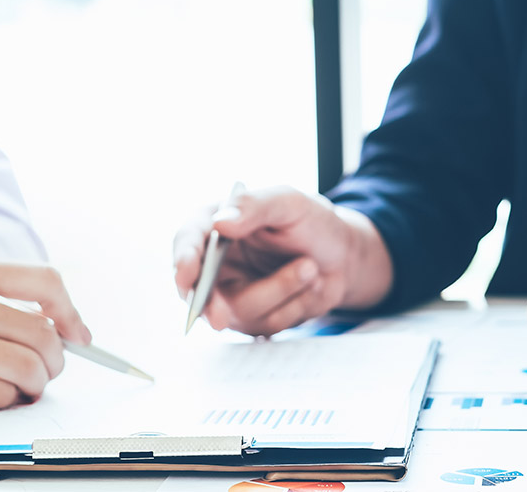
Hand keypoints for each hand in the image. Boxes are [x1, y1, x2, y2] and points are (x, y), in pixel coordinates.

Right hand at [0, 255, 91, 409]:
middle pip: (42, 332)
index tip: (79, 336)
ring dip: (35, 385)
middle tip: (46, 373)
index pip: (43, 281)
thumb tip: (40, 327)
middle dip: (56, 361)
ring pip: (26, 366)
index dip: (71, 312)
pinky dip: (5, 403)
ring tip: (23, 390)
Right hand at [172, 186, 392, 336]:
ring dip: (279, 291)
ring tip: (309, 268)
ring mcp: (234, 292)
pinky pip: (265, 324)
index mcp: (217, 224)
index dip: (182, 260)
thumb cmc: (314, 223)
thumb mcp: (288, 202)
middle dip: (210, 305)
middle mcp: (218, 261)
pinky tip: (308, 286)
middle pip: (197, 290)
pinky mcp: (255, 317)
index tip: (186, 275)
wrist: (344, 256)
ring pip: (238, 311)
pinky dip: (293, 306)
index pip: (187, 241)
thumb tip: (219, 223)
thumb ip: (254, 206)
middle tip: (222, 315)